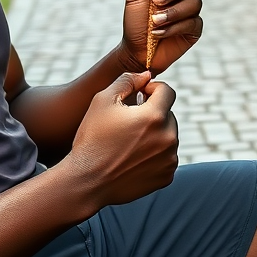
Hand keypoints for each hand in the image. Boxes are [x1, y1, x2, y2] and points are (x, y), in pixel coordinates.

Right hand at [63, 72, 177, 206]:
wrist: (87, 181)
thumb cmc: (92, 138)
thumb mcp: (102, 101)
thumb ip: (126, 81)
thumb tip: (145, 75)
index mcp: (154, 116)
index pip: (167, 91)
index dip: (152, 89)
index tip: (139, 95)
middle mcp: (168, 137)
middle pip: (168, 115)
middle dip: (152, 114)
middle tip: (128, 123)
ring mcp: (169, 159)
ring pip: (168, 136)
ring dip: (154, 134)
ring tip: (128, 143)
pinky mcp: (167, 176)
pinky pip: (166, 157)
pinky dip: (155, 154)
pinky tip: (133, 158)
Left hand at [119, 0, 202, 74]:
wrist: (135, 51)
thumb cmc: (135, 21)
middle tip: (157, 0)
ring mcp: (191, 10)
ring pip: (194, 2)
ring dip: (172, 12)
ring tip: (154, 21)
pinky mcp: (194, 28)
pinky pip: (191, 22)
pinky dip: (173, 27)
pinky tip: (158, 33)